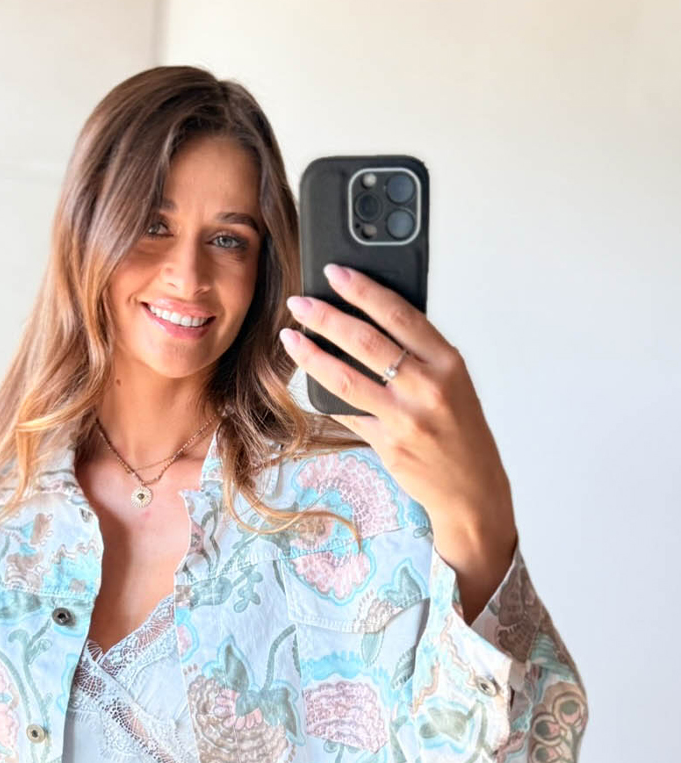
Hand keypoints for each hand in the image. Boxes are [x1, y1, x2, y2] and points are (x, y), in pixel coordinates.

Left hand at [280, 264, 518, 620]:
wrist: (472, 489)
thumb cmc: (462, 432)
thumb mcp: (453, 383)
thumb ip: (420, 355)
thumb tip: (371, 322)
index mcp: (447, 362)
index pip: (399, 313)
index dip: (362, 289)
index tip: (335, 273)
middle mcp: (427, 387)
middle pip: (364, 341)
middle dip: (325, 317)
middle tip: (299, 303)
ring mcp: (405, 418)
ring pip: (345, 377)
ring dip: (311, 355)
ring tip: (290, 338)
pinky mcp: (386, 444)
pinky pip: (346, 413)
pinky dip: (324, 397)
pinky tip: (307, 382)